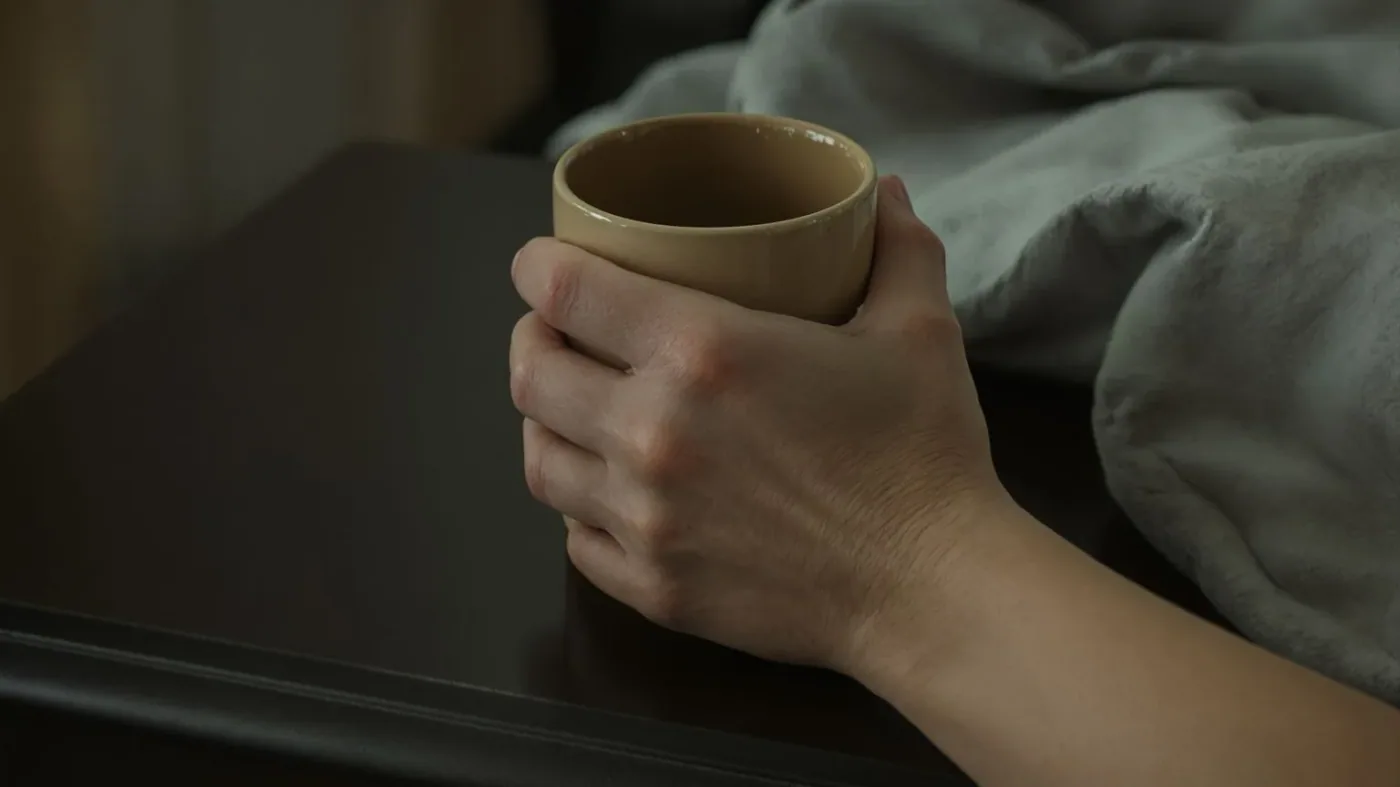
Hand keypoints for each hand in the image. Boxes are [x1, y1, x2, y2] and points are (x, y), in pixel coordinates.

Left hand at [509, 176, 1005, 672]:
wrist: (931, 589)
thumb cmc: (924, 455)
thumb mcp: (919, 330)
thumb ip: (897, 248)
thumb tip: (889, 193)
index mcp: (701, 352)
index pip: (564, 290)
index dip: (536, 266)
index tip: (543, 263)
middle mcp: (650, 433)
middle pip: (532, 374)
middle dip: (534, 339)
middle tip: (560, 330)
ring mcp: (643, 519)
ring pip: (539, 460)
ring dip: (546, 423)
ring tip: (574, 408)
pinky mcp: (653, 586)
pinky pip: (575, 539)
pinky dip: (580, 507)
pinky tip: (609, 492)